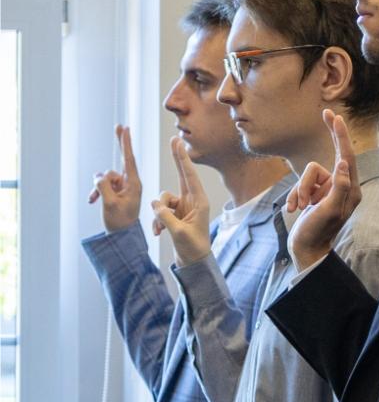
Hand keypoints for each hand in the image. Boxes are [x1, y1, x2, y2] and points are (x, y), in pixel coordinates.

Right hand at [89, 125, 143, 231]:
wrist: (121, 236)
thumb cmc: (120, 222)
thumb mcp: (110, 204)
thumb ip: (104, 188)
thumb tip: (98, 176)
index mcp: (135, 184)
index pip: (129, 160)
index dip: (126, 143)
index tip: (125, 128)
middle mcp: (130, 183)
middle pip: (123, 160)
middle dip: (120, 145)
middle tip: (119, 126)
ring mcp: (122, 187)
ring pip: (106, 176)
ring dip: (98, 187)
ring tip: (98, 200)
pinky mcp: (115, 191)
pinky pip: (102, 184)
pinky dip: (96, 191)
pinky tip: (92, 201)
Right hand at [149, 137, 213, 264]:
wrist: (193, 261)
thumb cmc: (192, 248)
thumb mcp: (179, 232)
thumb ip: (166, 217)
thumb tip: (155, 204)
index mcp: (200, 203)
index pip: (190, 177)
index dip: (183, 159)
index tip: (178, 143)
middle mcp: (193, 201)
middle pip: (183, 176)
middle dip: (177, 159)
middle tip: (175, 139)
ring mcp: (183, 207)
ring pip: (163, 199)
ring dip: (158, 214)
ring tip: (162, 229)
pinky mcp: (174, 213)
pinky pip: (159, 210)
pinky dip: (157, 220)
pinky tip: (159, 232)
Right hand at [287, 110, 361, 270]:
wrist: (307, 249)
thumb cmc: (318, 231)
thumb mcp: (330, 210)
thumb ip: (339, 187)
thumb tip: (344, 164)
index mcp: (351, 190)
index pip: (347, 157)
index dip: (340, 136)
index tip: (335, 117)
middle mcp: (342, 187)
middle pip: (331, 158)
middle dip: (326, 147)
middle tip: (326, 114)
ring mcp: (328, 190)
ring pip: (309, 173)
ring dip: (301, 190)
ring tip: (302, 207)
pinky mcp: (315, 193)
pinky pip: (301, 183)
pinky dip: (295, 195)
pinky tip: (295, 210)